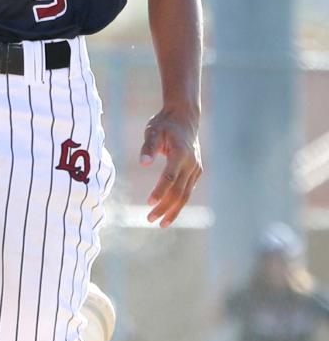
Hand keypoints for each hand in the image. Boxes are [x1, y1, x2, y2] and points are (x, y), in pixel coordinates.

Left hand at [139, 107, 202, 227]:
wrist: (185, 117)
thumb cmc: (165, 124)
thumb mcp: (153, 130)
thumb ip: (148, 147)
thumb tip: (143, 163)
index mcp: (180, 153)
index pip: (169, 177)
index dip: (160, 191)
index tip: (149, 203)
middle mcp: (191, 163)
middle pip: (178, 191)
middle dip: (165, 208)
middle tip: (149, 219)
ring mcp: (196, 168)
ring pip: (185, 194)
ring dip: (173, 210)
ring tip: (160, 223)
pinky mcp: (196, 171)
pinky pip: (188, 190)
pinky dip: (179, 203)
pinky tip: (169, 212)